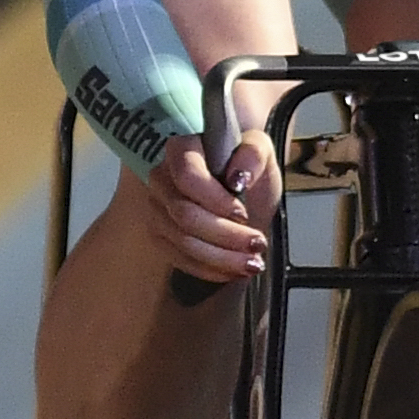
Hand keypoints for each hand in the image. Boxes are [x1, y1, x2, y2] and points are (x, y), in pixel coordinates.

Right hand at [132, 129, 278, 287]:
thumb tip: (238, 177)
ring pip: (183, 241)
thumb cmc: (247, 167)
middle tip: (257, 243)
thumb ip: (254, 155)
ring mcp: (158, 209)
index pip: (186, 175)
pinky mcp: (161, 236)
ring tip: (252, 262)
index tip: (243, 213)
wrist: (242, 189)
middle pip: (184, 214)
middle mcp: (162, 178)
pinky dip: (210, 270)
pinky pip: (180, 260)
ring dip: (222, 257)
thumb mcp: (261, 151)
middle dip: (225, 234)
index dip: (214, 199)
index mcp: (182, 148)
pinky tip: (233, 270)